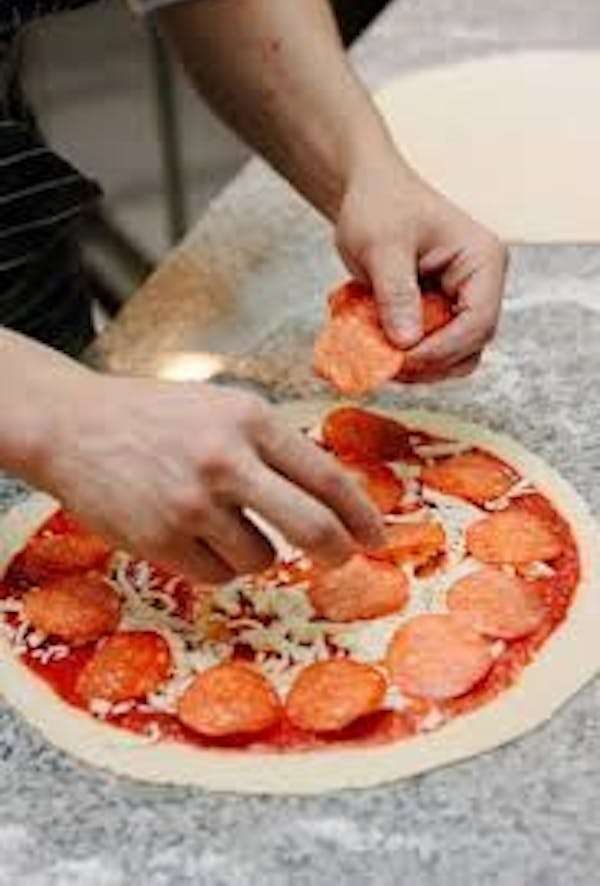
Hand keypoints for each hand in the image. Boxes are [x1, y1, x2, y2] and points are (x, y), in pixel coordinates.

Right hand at [42, 376, 383, 582]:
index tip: (376, 536)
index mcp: (250, 419)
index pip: (327, 476)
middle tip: (340, 558)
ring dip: (256, 550)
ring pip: (261, 557)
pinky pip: (217, 575)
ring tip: (220, 522)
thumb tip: (332, 499)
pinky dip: (216, 563)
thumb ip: (273, 446)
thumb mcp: (223, 408)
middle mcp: (226, 460)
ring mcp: (192, 504)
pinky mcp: (160, 541)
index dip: (361, 513)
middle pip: (312, 526)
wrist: (74, 427)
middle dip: (337, 550)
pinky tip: (190, 534)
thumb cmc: (157, 418)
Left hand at [335, 150, 507, 381]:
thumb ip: (396, 294)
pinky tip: (380, 348)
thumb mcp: (383, 246)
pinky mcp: (440, 311)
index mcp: (482, 261)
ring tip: (381, 359)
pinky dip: (408, 355)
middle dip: (430, 363)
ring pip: (454, 355)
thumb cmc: (380, 204)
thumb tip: (407, 342)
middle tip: (387, 366)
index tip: (402, 358)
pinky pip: (433, 346)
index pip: (478, 322)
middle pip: (470, 346)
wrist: (368, 191)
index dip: (442, 349)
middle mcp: (480, 284)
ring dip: (419, 366)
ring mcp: (461, 300)